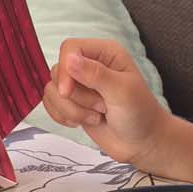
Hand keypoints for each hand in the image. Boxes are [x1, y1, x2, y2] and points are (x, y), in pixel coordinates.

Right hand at [42, 39, 166, 165]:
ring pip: (52, 91)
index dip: (65, 70)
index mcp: (105, 53)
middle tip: (102, 106)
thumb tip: (69, 59)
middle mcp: (90, 65)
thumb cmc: (140, 113)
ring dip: (73, 110)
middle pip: (58, 72)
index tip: (67, 92)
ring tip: (98, 115)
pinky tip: (86, 121)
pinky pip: (51, 105)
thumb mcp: (122, 91)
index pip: (70, 48)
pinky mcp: (72, 103)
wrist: (141, 143)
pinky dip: (64, 117)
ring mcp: (79, 85)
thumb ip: (96, 74)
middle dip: (76, 97)